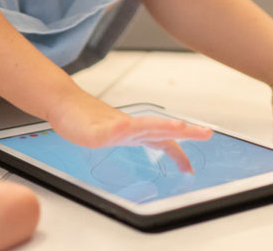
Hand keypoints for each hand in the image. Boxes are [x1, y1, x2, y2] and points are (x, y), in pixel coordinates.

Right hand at [48, 96, 212, 173]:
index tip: (191, 168)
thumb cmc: (90, 119)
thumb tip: (156, 140)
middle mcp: (129, 127)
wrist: (65, 104)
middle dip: (185, 131)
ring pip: (141, 126)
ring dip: (162, 126)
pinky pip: (108, 131)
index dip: (179, 153)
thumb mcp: (118, 132)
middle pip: (160, 128)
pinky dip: (118, 129)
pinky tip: (123, 128)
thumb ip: (136, 135)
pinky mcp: (96, 130)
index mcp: (135, 131)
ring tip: (180, 127)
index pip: (163, 140)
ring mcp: (113, 127)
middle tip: (206, 132)